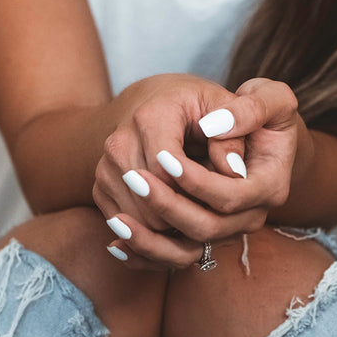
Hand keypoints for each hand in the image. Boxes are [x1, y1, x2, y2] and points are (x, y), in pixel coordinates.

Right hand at [92, 74, 256, 269]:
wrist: (150, 102)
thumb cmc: (194, 104)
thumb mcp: (222, 105)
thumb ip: (235, 132)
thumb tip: (236, 171)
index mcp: (149, 117)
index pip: (168, 173)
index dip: (195, 195)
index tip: (223, 204)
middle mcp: (118, 144)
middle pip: (150, 203)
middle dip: (184, 219)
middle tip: (218, 225)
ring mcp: (105, 168)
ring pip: (136, 220)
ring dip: (168, 232)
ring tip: (200, 228)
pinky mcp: (100, 188)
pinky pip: (124, 224)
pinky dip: (150, 235)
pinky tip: (178, 229)